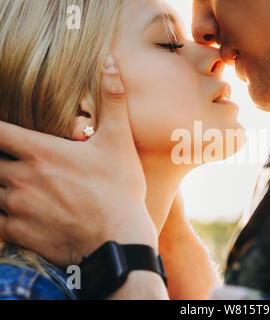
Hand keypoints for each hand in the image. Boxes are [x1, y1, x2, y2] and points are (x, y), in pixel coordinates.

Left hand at [0, 55, 156, 265]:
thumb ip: (112, 100)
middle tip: (22, 165)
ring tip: (24, 191)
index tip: (2, 131)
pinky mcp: (19, 232)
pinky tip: (21, 216)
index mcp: (40, 152)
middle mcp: (21, 177)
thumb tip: (110, 62)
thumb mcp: (119, 142)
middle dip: (3, 162)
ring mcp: (17, 206)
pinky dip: (4, 217)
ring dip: (4, 189)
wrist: (117, 239)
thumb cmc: (120, 190)